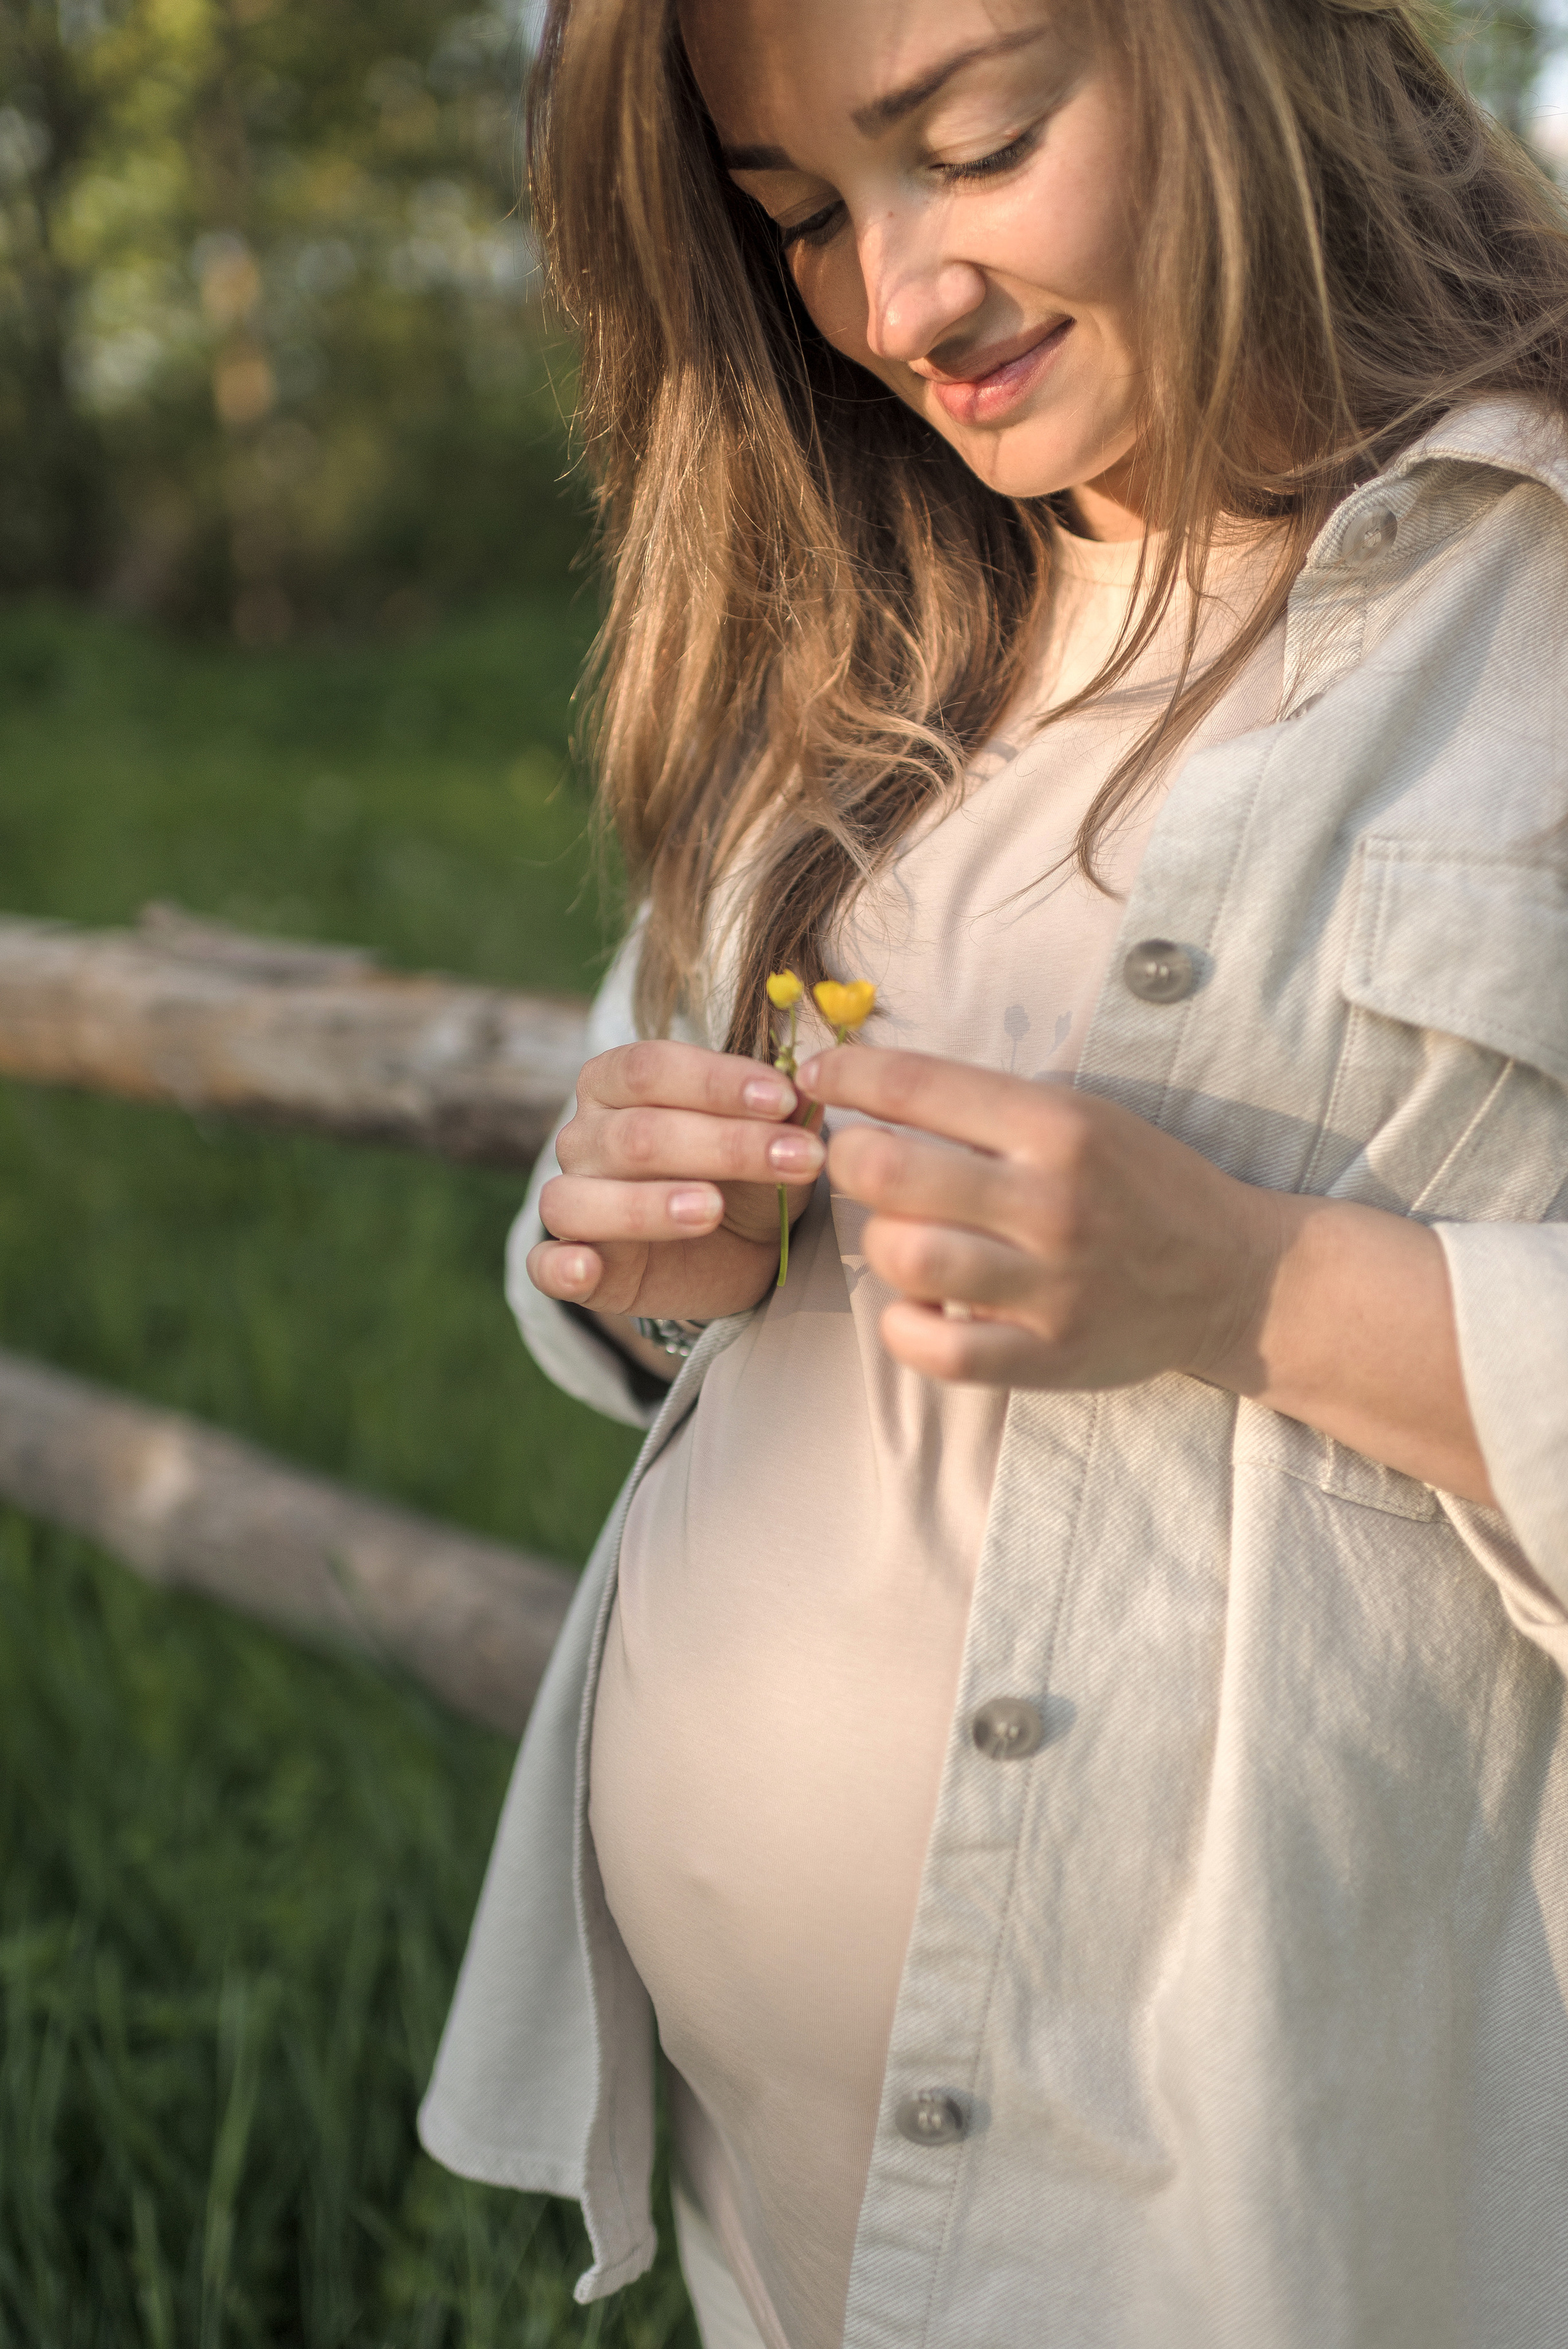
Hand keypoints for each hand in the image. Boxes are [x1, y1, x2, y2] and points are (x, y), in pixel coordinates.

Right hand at [528, 1040, 824, 1321]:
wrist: (736, 1250)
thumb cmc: (745, 1175)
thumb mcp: (773, 1138)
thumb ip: (784, 1113)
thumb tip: (811, 1087)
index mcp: (617, 1083)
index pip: (652, 1068)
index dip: (717, 1082)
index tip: (785, 1099)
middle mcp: (583, 1136)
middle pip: (637, 1134)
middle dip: (723, 1145)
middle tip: (796, 1159)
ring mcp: (570, 1200)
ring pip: (583, 1198)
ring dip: (647, 1205)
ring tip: (711, 1209)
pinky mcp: (570, 1264)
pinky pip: (544, 1265)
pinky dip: (561, 1267)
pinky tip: (587, 1268)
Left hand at [800, 1044, 1493, 1500]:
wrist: (1236, 1276)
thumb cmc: (1141, 1184)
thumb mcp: (1082, 1114)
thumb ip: (986, 1106)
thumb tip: (872, 1084)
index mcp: (1059, 1126)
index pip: (919, 1084)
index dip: (846, 1075)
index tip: (817, 1078)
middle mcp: (1052, 1202)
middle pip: (890, 1172)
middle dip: (848, 1158)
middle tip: (855, 1161)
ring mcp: (1052, 1285)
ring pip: (906, 1258)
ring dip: (880, 1242)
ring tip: (898, 1233)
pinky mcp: (1051, 1356)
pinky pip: (940, 1350)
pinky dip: (906, 1327)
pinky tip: (916, 1305)